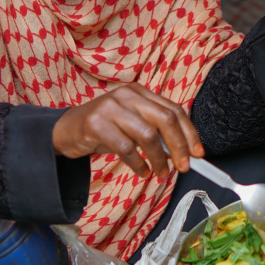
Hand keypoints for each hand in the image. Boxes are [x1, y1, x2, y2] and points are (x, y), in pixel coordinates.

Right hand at [52, 84, 203, 177]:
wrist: (66, 130)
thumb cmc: (105, 130)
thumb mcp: (132, 124)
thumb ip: (155, 131)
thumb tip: (185, 152)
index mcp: (140, 92)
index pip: (174, 110)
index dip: (190, 133)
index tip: (198, 154)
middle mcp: (127, 95)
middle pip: (165, 119)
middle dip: (179, 146)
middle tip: (183, 166)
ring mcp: (111, 107)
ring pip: (147, 135)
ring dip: (159, 159)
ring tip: (160, 172)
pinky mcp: (96, 123)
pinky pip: (126, 148)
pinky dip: (138, 164)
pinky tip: (142, 171)